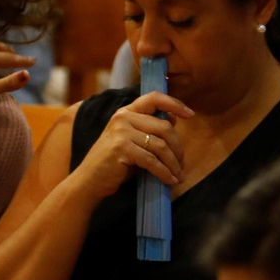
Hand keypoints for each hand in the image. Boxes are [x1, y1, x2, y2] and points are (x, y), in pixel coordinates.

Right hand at [71, 90, 193, 200]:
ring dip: (173, 163)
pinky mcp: (122, 149)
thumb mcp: (131, 141)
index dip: (174, 103)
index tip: (190, 113)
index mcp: (126, 112)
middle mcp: (123, 117)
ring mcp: (121, 132)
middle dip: (177, 148)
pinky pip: (152, 160)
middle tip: (181, 164)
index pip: (154, 98)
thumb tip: (173, 119)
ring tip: (178, 176)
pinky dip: (164, 172)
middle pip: (164, 127)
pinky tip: (170, 181)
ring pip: (160, 145)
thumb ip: (149, 129)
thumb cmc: (113, 163)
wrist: (89, 181)